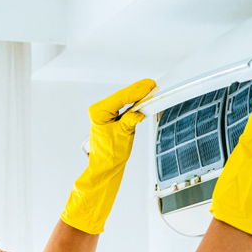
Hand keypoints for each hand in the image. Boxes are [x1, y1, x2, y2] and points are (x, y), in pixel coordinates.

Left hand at [61, 79, 156, 234]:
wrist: (106, 167)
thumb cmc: (110, 155)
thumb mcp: (124, 134)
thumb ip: (132, 119)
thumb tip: (141, 109)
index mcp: (99, 112)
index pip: (121, 97)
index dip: (137, 91)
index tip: (149, 85)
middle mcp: (99, 110)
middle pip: (122, 96)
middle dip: (138, 90)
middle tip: (152, 84)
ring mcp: (104, 112)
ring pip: (123, 99)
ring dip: (137, 95)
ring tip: (150, 89)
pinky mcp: (109, 116)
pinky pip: (123, 105)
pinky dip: (133, 102)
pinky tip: (142, 99)